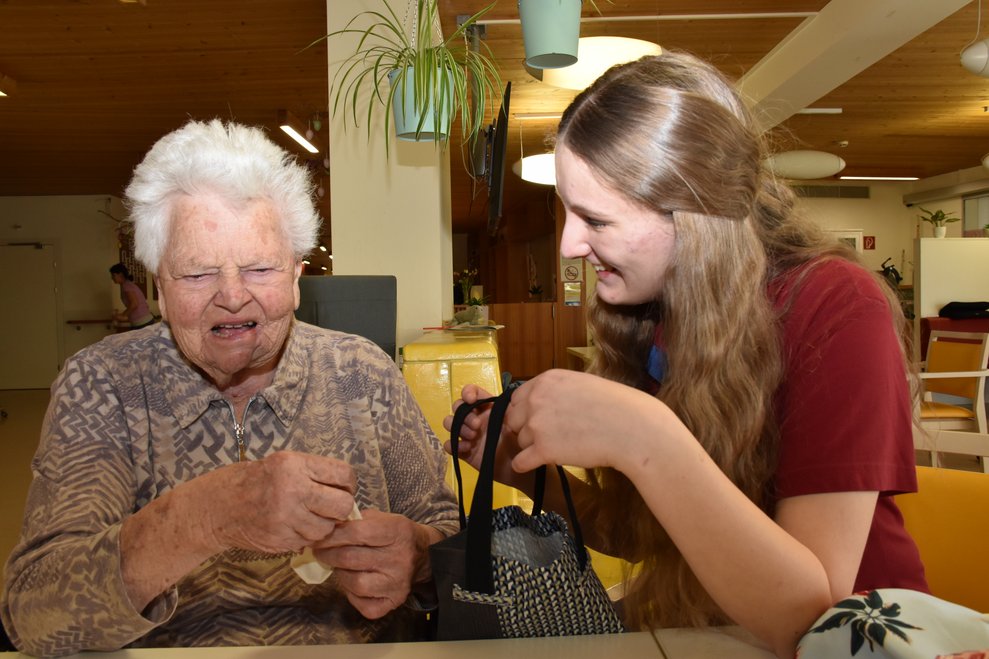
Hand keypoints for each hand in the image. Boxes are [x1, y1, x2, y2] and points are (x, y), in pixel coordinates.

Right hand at [203, 450, 356, 554]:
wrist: (219, 506)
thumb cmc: (256, 481)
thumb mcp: (284, 463)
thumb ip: (314, 473)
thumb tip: (347, 491)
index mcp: (295, 465)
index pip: (343, 475)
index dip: (347, 484)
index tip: (340, 488)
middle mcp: (293, 489)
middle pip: (342, 505)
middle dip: (340, 509)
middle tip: (328, 508)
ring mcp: (286, 517)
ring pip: (327, 528)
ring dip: (322, 526)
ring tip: (307, 518)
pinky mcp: (281, 539)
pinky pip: (309, 542)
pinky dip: (305, 537)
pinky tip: (293, 527)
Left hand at [312, 509, 440, 618]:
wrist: (424, 556)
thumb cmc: (395, 534)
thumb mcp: (382, 518)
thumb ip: (357, 520)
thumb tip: (327, 527)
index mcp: (397, 532)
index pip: (357, 533)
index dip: (333, 535)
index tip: (319, 536)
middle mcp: (399, 559)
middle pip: (351, 558)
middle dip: (328, 554)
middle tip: (320, 551)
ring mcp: (397, 583)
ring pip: (355, 583)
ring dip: (340, 574)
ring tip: (338, 566)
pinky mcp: (394, 601)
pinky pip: (363, 604)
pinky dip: (352, 595)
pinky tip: (353, 583)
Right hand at [442, 383, 529, 491]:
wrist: (520, 469)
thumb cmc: (520, 443)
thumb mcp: (515, 423)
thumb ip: (504, 410)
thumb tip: (496, 401)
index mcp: (487, 408)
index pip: (471, 393)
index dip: (468, 392)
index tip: (471, 399)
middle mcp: (475, 419)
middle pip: (458, 407)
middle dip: (464, 414)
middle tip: (477, 425)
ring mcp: (468, 435)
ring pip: (450, 423)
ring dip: (458, 427)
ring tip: (473, 437)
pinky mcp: (464, 452)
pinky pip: (449, 445)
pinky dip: (454, 445)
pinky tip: (467, 449)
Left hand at [506, 369, 652, 473]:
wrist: (630, 428)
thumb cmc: (614, 406)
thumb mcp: (580, 385)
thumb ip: (556, 392)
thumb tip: (543, 404)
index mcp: (546, 380)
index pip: (516, 398)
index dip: (523, 412)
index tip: (533, 421)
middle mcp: (536, 399)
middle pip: (513, 419)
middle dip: (524, 429)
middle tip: (544, 437)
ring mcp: (537, 424)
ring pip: (519, 441)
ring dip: (532, 447)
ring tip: (557, 448)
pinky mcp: (543, 449)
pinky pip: (520, 461)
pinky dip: (525, 465)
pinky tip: (534, 465)